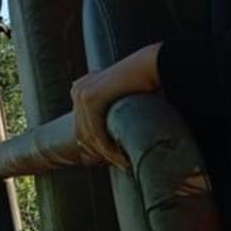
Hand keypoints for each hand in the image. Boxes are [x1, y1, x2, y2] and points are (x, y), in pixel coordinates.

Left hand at [70, 44, 161, 168]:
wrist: (152, 66)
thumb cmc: (144, 83)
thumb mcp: (120, 97)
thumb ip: (109, 107)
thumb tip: (107, 127)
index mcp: (81, 88)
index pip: (82, 127)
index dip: (95, 146)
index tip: (113, 158)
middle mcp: (78, 90)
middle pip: (82, 133)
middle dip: (100, 152)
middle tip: (120, 164)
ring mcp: (81, 93)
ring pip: (90, 136)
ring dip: (107, 155)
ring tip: (124, 164)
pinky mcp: (89, 98)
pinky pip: (96, 132)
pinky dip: (109, 149)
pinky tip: (122, 158)